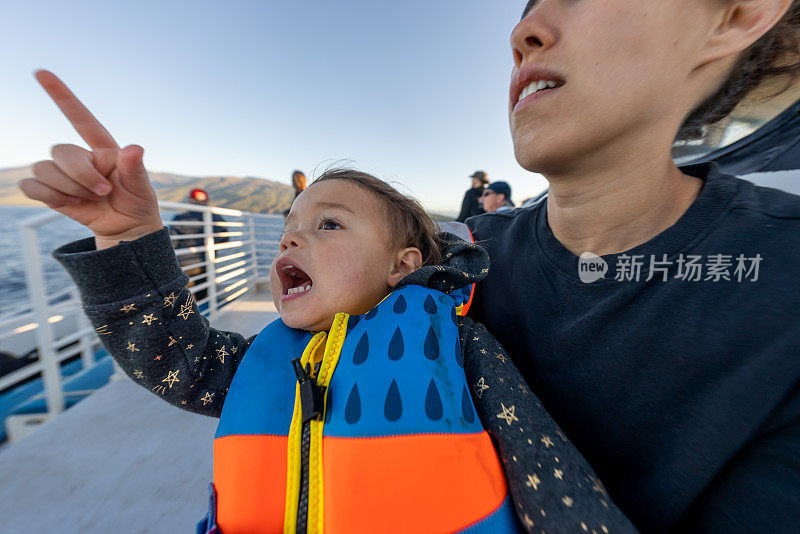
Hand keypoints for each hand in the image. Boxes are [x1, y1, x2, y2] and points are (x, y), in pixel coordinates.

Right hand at [18, 70, 163, 248]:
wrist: (127, 229)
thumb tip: (135, 148)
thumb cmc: (137, 204)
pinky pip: (31, 185)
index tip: (42, 73)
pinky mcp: (52, 192)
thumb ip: (136, 169)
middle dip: (80, 174)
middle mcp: (81, 158)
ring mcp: (65, 174)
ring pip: (44, 167)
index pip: (81, 119)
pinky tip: (70, 203)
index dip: (62, 96)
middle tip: (103, 192)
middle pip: (61, 150)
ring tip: (89, 199)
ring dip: (66, 187)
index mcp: (104, 150)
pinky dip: (47, 195)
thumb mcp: (142, 188)